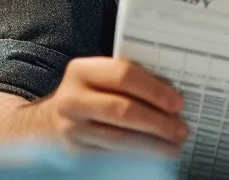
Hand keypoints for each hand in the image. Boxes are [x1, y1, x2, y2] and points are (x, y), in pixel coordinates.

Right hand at [33, 57, 189, 156]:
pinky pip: (113, 156)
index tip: (178, 103)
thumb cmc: (86, 96)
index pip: (124, 75)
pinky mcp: (75, 154)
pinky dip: (139, 157)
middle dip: (159, 123)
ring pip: (121, 140)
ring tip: (174, 147)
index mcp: (82, 71)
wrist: (47, 123)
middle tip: (181, 130)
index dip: (155, 90)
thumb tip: (171, 97)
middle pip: (124, 111)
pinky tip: (154, 155)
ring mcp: (72, 129)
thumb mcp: (99, 78)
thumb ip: (129, 80)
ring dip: (154, 145)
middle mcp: (72, 99)